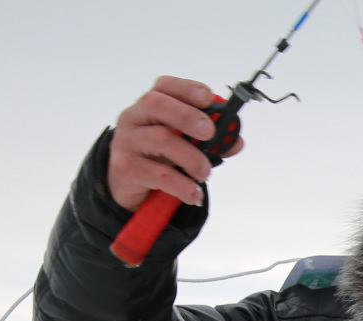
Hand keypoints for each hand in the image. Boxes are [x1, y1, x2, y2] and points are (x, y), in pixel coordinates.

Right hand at [107, 77, 243, 211]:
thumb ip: (211, 141)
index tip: (208, 98)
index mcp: (150, 106)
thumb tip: (236, 141)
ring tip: (205, 172)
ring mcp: (127, 142)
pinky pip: (158, 174)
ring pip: (161, 140)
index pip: (165, 86)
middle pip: (157, 104)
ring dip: (191, 157)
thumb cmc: (158, 157)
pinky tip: (193, 193)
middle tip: (209, 132)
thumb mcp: (183, 144)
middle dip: (187, 116)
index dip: (187, 88)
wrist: (128, 185)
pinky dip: (182, 185)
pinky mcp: (126, 168)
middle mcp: (134, 118)